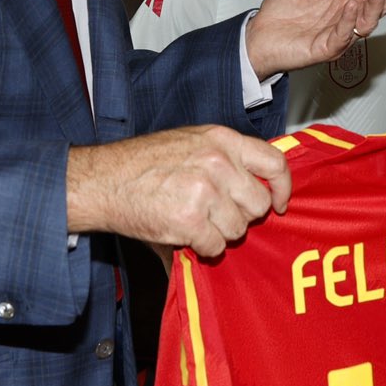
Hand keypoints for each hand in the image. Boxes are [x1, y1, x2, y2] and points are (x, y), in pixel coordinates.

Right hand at [68, 125, 291, 258]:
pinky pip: (216, 246)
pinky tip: (182, 231)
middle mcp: (218, 162)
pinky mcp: (190, 220)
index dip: (282, 188)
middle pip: (258, 203)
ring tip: (194, 220)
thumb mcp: (189, 142)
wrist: (103, 180)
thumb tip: (261, 187)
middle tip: (216, 213)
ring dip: (220, 232)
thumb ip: (225, 157)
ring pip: (239, 229)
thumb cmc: (142, 163)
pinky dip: (201, 246)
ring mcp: (205, 191)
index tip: (279, 204)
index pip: (274, 162)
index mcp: (221, 139)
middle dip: (241, 214)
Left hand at [246, 0, 385, 77]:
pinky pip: (341, 37)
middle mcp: (346, 19)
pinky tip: (351, 4)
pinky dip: (348, 21)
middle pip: (378, 7)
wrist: (258, 34)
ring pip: (366, 23)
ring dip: (374, 4)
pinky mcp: (324, 49)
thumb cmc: (282, 11)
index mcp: (345, 2)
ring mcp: (337, 35)